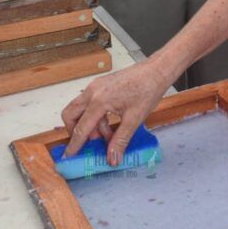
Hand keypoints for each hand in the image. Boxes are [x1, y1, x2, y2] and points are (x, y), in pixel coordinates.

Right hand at [60, 58, 174, 165]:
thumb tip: (113, 158)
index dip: (75, 145)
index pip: (81, 128)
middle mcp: (93, 91)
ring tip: (108, 137)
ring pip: (81, 110)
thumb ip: (120, 140)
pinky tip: (111, 126)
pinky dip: (97, 117)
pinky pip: (91, 103)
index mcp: (99, 100)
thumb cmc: (148, 89)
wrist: (157, 70)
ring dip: (90, 125)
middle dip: (76, 131)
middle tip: (88, 144)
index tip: (69, 156)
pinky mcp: (101, 85)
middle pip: (71, 115)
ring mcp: (96, 86)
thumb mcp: (134, 119)